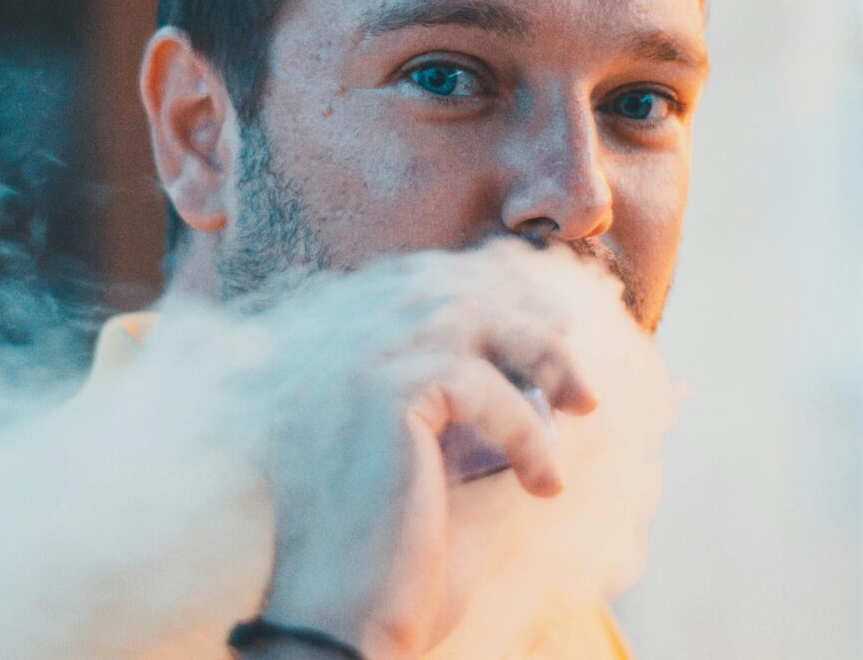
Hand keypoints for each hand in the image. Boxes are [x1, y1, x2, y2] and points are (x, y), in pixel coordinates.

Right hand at [250, 242, 597, 659]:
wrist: (342, 630)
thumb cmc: (390, 569)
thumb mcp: (442, 479)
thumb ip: (476, 425)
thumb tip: (540, 386)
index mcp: (328, 369)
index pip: (401, 289)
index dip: (469, 287)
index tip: (532, 311)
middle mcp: (331, 354)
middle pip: (439, 293)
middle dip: (513, 305)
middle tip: (568, 330)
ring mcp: (353, 366)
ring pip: (466, 319)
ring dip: (538, 352)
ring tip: (585, 401)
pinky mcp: (384, 393)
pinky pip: (481, 384)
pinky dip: (528, 431)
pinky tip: (546, 485)